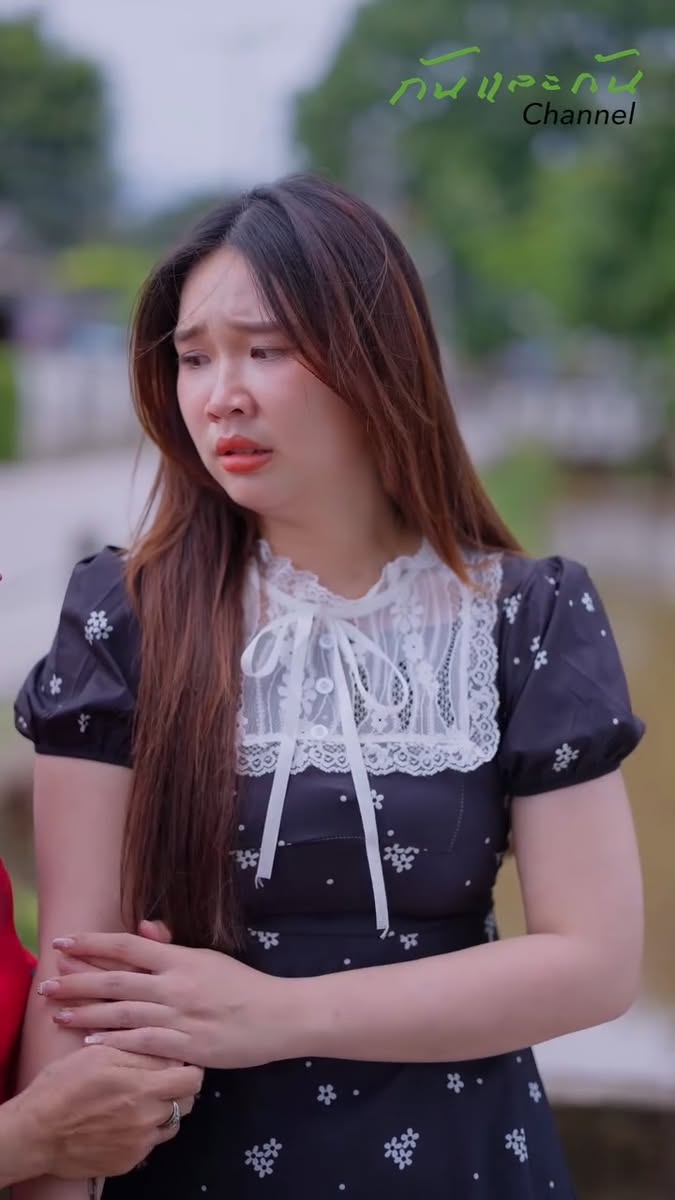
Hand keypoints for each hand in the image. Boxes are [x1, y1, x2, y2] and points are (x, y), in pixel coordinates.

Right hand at [13, 1044, 202, 1178]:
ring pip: (171, 1124)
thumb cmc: (64, 1086)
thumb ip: (142, 1052)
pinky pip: (150, 1144)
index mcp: (145, 1086)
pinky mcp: (129, 1162)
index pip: (193, 1079)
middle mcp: (148, 1117)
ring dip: (164, 1111)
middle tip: (160, 1079)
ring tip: (140, 1100)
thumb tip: (172, 1052)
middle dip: (179, 1088)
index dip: (190, 1068)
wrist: (36, 1132)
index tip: (180, 1062)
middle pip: (187, 1102)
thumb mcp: (101, 1053)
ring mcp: (140, 1144)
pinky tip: (124, 1121)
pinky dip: (145, 1131)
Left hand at [38, 931, 303, 1068]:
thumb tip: (145, 928)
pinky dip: (114, 1043)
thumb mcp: (209, 958)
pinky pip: (141, 1044)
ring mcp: (179, 1017)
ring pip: (122, 1013)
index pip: (128, 946)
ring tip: (58, 1014)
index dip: (92, 943)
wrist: (279, 1016)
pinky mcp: (185, 1047)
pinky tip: (91, 1045)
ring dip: (87, 1014)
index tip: (63, 942)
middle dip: (77, 981)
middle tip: (47, 983)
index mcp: (181, 959)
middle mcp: (175, 985)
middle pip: (116, 980)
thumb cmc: (243, 985)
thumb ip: (173, 947)